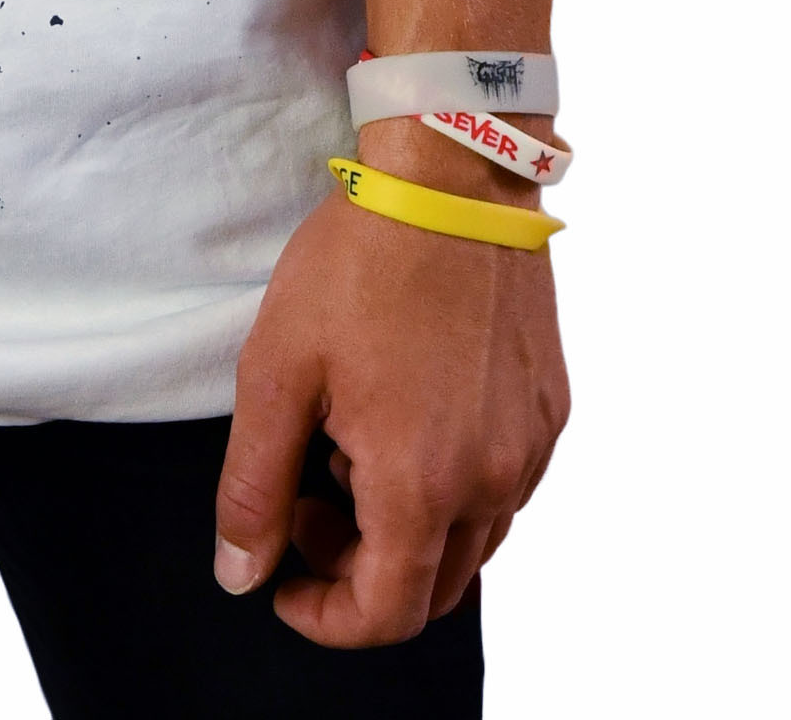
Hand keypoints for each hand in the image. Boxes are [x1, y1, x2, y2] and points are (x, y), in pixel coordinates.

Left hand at [213, 132, 569, 641]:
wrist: (452, 172)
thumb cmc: (360, 262)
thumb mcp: (278, 370)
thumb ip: (255, 485)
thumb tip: (241, 574)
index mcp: (421, 484)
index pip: (385, 614)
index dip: (325, 617)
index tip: (284, 579)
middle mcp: (491, 482)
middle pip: (431, 589)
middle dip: (359, 569)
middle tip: (307, 497)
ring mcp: (529, 447)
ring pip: (472, 542)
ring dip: (406, 527)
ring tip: (352, 441)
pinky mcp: (549, 409)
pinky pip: (503, 487)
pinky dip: (452, 484)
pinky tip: (407, 410)